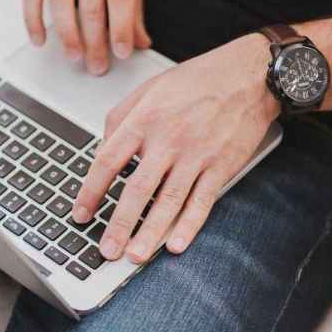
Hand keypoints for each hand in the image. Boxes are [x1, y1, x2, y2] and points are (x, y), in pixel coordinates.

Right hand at [25, 0, 151, 74]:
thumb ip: (135, 3)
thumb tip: (140, 40)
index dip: (121, 27)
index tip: (123, 51)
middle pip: (90, 4)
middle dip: (95, 41)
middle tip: (98, 66)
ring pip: (61, 1)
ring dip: (67, 33)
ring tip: (75, 56)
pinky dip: (33, 19)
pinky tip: (40, 39)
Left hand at [72, 34, 279, 261]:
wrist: (250, 75)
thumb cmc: (198, 80)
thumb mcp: (150, 87)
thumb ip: (121, 116)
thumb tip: (102, 147)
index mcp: (145, 119)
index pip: (107, 160)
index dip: (90, 190)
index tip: (81, 212)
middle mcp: (168, 139)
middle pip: (136, 189)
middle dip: (118, 224)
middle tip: (105, 250)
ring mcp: (196, 155)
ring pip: (168, 201)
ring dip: (150, 233)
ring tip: (134, 256)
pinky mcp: (221, 166)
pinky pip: (202, 201)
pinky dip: (189, 225)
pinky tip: (175, 245)